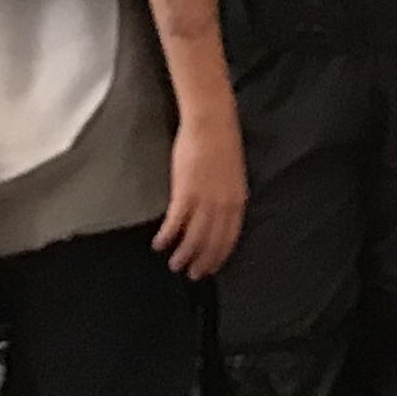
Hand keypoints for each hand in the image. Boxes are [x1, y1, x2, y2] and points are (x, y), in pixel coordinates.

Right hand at [157, 104, 244, 278]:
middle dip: (203, 261)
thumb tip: (221, 209)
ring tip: (175, 264)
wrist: (212, 121)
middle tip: (192, 274)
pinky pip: (175, 222)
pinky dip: (167, 236)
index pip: (230, 236)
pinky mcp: (186, 192)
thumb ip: (229, 193)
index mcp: (238, 198)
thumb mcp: (232, 172)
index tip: (212, 267)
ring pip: (194, 236)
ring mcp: (205, 199)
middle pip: (213, 241)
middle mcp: (224, 203)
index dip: (220, 254)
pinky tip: (159, 244)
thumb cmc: (222, 141)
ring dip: (184, 254)